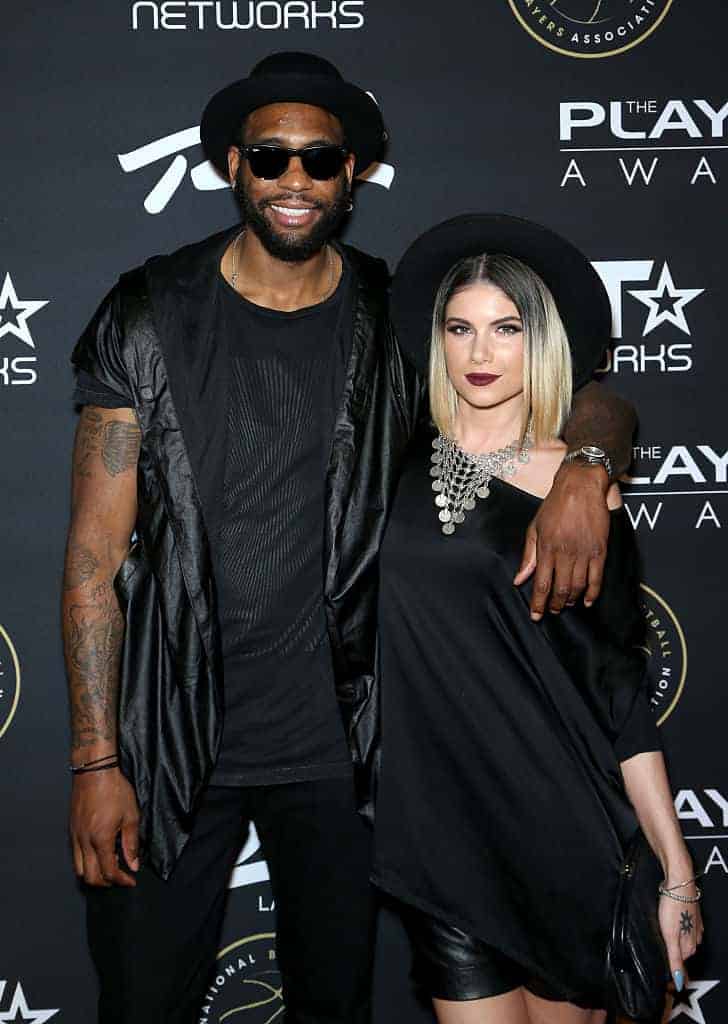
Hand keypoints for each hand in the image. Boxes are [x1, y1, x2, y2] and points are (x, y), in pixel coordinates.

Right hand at [70, 768, 139, 886]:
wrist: (94, 772)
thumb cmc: (115, 790)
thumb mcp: (131, 816)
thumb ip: (131, 843)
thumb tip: (133, 864)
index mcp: (101, 840)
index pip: (109, 872)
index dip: (121, 880)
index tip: (131, 880)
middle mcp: (84, 842)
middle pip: (90, 877)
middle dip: (106, 883)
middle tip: (119, 879)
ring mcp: (75, 836)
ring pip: (79, 869)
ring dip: (93, 875)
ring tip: (108, 869)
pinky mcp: (71, 830)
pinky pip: (75, 855)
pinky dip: (85, 862)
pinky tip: (98, 854)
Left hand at [514, 461, 609, 619]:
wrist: (580, 486)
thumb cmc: (555, 505)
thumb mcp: (534, 527)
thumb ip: (528, 555)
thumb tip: (519, 579)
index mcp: (546, 548)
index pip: (541, 584)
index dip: (538, 603)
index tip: (536, 616)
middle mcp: (565, 553)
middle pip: (560, 589)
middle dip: (555, 604)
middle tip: (552, 610)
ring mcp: (584, 552)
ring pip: (578, 586)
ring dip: (572, 600)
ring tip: (566, 605)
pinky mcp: (599, 550)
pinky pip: (597, 578)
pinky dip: (593, 593)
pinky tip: (588, 601)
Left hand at [659, 888, 703, 992]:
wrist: (679, 884)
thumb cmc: (673, 907)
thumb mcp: (670, 936)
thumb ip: (675, 959)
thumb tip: (678, 980)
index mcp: (689, 944)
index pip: (682, 964)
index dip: (677, 972)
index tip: (675, 983)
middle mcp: (694, 936)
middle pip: (685, 953)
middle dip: (680, 961)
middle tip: (674, 971)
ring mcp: (693, 924)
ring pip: (686, 941)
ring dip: (680, 947)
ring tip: (675, 956)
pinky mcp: (690, 914)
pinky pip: (686, 928)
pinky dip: (681, 933)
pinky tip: (677, 932)